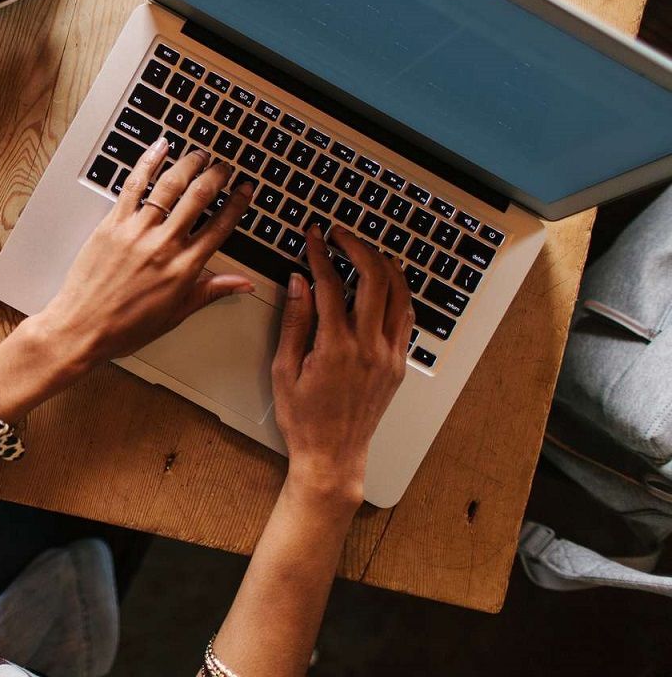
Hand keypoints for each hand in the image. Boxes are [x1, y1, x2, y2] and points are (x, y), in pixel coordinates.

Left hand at [33, 139, 254, 367]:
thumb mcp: (176, 313)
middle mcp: (163, 245)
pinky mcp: (112, 224)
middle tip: (224, 167)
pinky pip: (134, 184)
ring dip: (189, 164)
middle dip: (217, 176)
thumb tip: (243, 283)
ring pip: (170, 185)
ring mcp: (137, 231)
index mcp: (184, 269)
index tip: (245, 190)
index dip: (237, 204)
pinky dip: (148, 161)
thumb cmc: (125, 327)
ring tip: (200, 154)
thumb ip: (211, 291)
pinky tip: (160, 147)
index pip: (220, 227)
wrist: (82, 328)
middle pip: (199, 197)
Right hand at [271, 225, 412, 503]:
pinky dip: (397, 292)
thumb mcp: (284, 369)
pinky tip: (385, 282)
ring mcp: (389, 355)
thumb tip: (298, 282)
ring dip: (382, 264)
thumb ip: (294, 322)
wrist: (333, 456)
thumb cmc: (304, 419)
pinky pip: (405, 317)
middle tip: (340, 234)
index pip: (331, 285)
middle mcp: (369, 348)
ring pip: (397, 293)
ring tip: (364, 250)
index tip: (313, 237)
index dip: (320, 254)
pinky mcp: (398, 364)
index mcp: (335, 348)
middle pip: (373, 279)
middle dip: (356, 247)